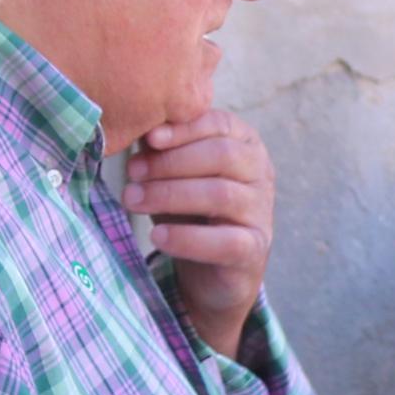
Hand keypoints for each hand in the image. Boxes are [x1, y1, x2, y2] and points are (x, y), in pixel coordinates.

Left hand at [127, 109, 276, 356]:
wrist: (210, 271)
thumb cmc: (190, 210)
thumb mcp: (173, 174)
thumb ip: (161, 150)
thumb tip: (138, 130)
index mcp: (245, 144)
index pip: (220, 124)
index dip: (184, 129)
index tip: (149, 138)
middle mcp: (261, 173)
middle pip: (222, 155)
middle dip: (171, 163)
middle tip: (132, 174)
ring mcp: (262, 212)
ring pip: (221, 194)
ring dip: (170, 195)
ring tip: (133, 200)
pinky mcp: (254, 249)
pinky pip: (225, 241)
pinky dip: (187, 238)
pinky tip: (158, 236)